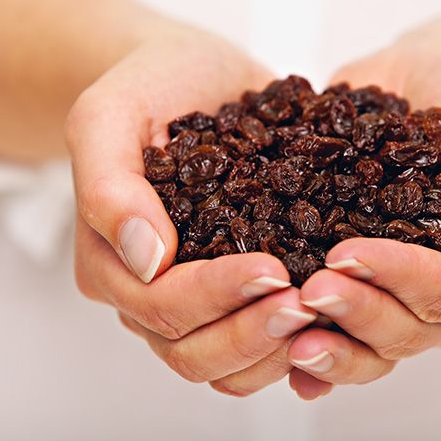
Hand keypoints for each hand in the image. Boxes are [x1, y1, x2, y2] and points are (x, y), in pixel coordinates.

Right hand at [66, 30, 317, 393]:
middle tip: (310, 303)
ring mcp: (193, 298)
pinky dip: (294, 341)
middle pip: (193, 351)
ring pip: (227, 365)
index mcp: (110, 261)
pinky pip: (260, 343)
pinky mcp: (235, 290)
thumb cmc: (146, 86)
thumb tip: (146, 257)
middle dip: (252, 332)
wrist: (188, 74)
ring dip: (276, 349)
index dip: (215, 295)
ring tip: (325, 312)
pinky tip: (332, 317)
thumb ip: (110, 186)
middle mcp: (148, 293)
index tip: (273, 269)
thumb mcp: (108, 116)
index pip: (159, 304)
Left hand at [285, 24, 440, 398]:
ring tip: (283, 316)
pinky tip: (276, 349)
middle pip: (403, 329)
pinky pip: (333, 317)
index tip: (347, 254)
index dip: (398, 280)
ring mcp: (397, 288)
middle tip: (310, 287)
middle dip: (356, 310)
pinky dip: (305, 336)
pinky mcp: (355, 271)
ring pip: (366, 337)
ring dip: (328, 335)